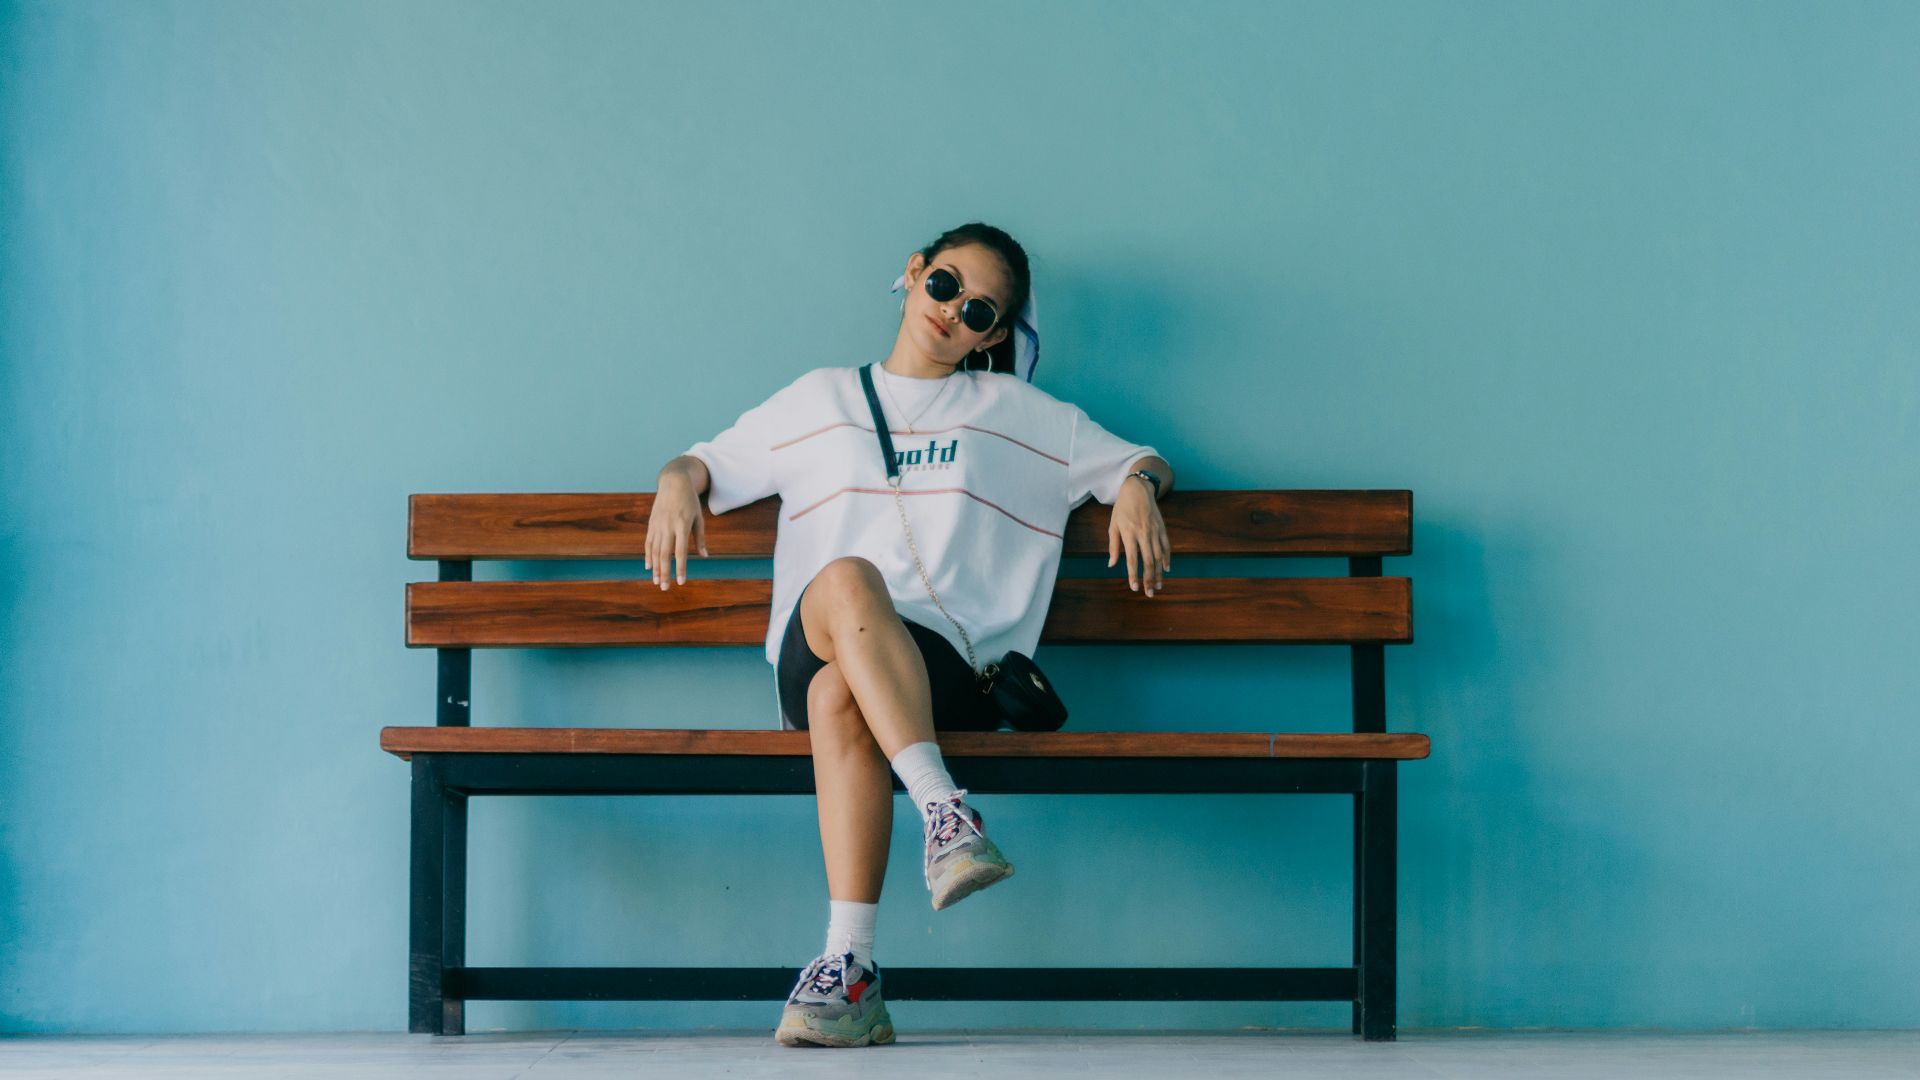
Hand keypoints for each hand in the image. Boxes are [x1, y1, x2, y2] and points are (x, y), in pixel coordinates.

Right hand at [644, 473, 708, 589]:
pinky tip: (649, 566)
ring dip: (655, 567)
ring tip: (656, 581)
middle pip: (664, 554)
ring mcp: (658, 525)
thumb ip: (700, 538)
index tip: (681, 582)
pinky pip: (648, 542)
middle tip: (664, 588)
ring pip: (654, 550)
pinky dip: (648, 555)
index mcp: (682, 525)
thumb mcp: (698, 518)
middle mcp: (668, 526)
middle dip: (664, 573)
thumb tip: (704, 556)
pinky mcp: (651, 523)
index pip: (680, 552)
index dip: (680, 568)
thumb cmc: (690, 501)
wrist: (673, 482)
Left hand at [1108, 477, 1170, 596]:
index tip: (1134, 588)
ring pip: (1159, 556)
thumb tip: (1112, 564)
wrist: (1138, 490)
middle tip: (1150, 593)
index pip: (1133, 560)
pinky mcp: (1162, 528)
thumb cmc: (1122, 508)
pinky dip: (1167, 559)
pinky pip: (1166, 546)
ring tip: (1159, 585)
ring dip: (1159, 573)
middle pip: (1148, 561)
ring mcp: (1155, 531)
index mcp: (1129, 534)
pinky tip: (1166, 569)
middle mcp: (1144, 534)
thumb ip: (1114, 546)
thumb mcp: (1113, 525)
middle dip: (1149, 579)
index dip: (1134, 575)